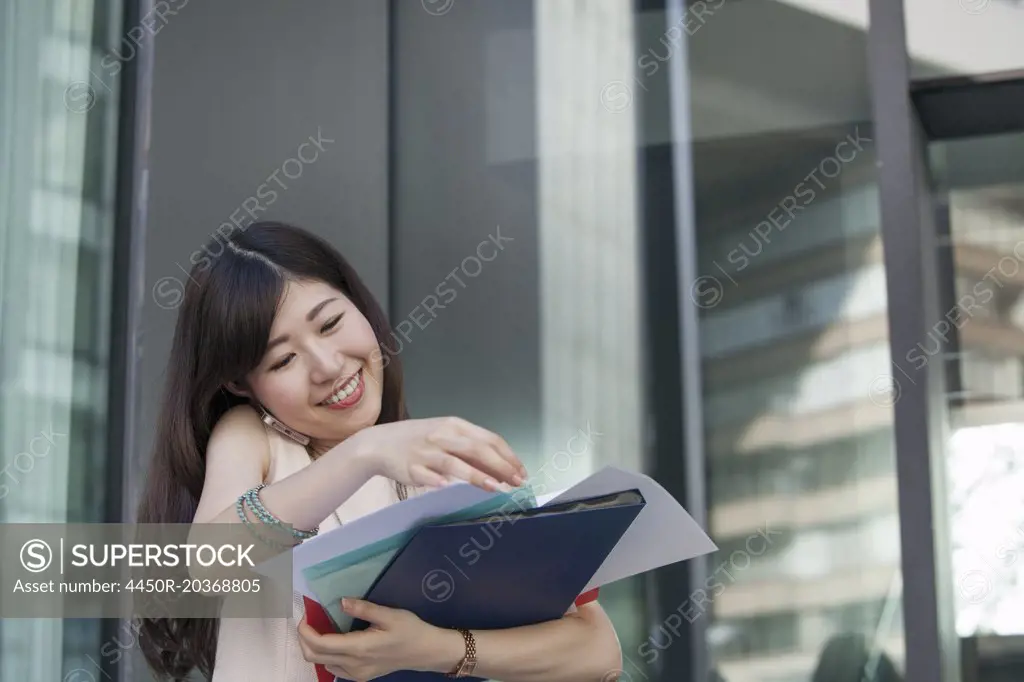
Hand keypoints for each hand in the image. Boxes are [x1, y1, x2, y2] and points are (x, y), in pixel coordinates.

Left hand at [297, 598, 462, 680]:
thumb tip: (342, 601)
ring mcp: (356, 674)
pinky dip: (325, 655)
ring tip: (319, 628)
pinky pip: (333, 668)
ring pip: (321, 664)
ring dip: (313, 647)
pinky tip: (333, 641)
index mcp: (359, 648)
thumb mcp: (390, 614)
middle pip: (314, 657)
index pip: (319, 643)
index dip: (305, 630)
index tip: (304, 614)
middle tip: (308, 619)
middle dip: (304, 638)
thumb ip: (364, 608)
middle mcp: (353, 665)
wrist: (426, 652)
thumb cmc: (410, 630)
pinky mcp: (360, 676)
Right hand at [348, 416, 526, 492]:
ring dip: (476, 475)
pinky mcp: (410, 467)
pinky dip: (437, 480)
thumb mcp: (446, 436)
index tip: (521, 471)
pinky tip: (448, 486)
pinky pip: (426, 475)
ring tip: (495, 487)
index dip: (508, 456)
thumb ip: (471, 450)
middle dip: (500, 466)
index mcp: (454, 425)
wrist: (380, 443)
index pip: (489, 439)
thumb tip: (501, 469)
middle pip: (476, 449)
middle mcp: (442, 435)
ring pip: (454, 462)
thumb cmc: (419, 440)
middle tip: (516, 482)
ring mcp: (426, 451)